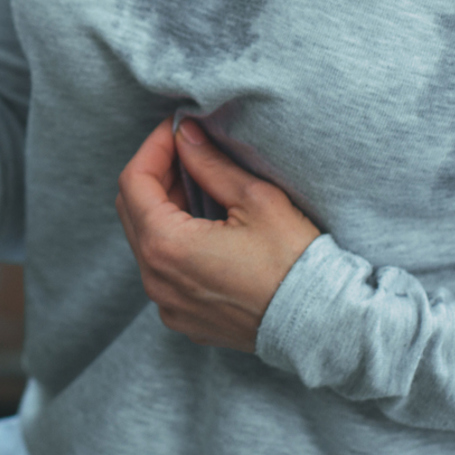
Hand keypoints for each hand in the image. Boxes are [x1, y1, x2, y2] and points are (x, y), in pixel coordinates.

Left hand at [115, 117, 322, 351]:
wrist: (322, 324)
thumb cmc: (294, 262)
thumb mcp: (256, 200)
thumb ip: (210, 164)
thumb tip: (186, 135)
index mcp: (166, 247)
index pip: (133, 181)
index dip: (154, 147)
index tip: (177, 130)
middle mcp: (156, 281)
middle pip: (132, 210)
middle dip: (156, 174)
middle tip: (189, 153)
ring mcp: (168, 304)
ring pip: (146, 241)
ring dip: (164, 209)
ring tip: (200, 187)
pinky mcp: (184, 318)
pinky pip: (162, 271)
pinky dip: (174, 242)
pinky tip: (206, 227)